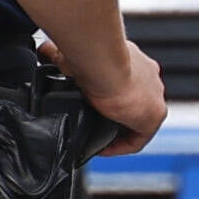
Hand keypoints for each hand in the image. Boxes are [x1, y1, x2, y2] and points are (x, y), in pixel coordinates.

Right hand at [73, 33, 168, 155]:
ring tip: (99, 139)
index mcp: (134, 61)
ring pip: (137, 120)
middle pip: (135, 103)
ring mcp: (154, 96)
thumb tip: (43, 50)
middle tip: (96, 124)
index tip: (95, 107)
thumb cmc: (89, 54)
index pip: (127, 83)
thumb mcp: (73, 55)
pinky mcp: (154, 116)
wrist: (103, 61)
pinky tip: (103, 149)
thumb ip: (61, 55)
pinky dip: (121, 146)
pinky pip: (138, 138)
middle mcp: (149, 78)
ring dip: (118, 129)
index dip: (110, 99)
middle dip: (115, 114)